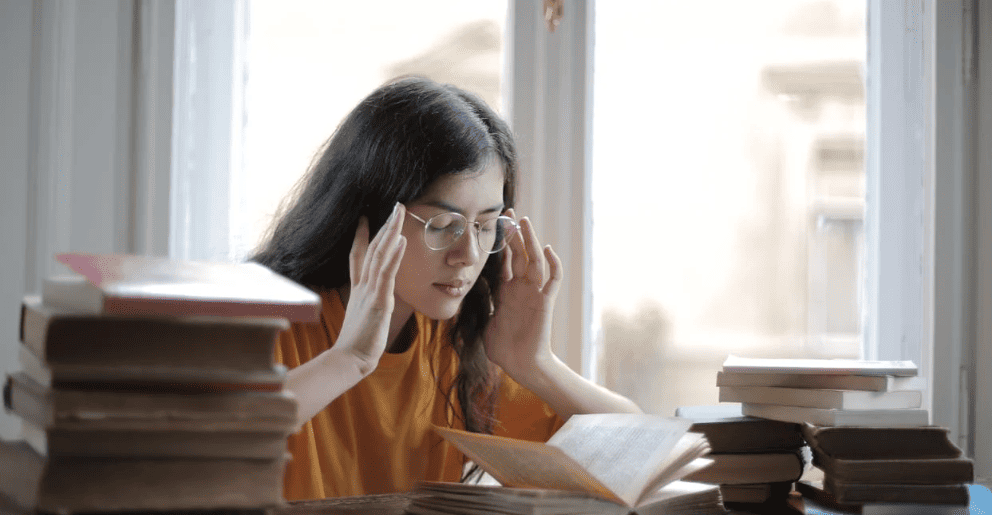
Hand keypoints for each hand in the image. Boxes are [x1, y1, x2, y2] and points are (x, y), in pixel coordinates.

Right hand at [333, 203, 406, 374]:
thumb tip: (371, 306)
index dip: (362, 237)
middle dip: (384, 226)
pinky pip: (387, 274)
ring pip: (380, 255)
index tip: (365, 219)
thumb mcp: (362, 320)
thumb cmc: (357, 345)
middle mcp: (363, 286)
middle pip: (373, 249)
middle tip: (395, 206)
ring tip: (399, 212)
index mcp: (359, 289)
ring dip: (390, 232)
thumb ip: (367, 307)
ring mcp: (370, 291)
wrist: (349, 360)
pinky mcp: (379, 301)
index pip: (358, 257)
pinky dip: (394, 255)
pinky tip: (401, 240)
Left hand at [483, 209, 562, 378]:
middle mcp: (522, 288)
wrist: (520, 365)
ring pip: (535, 260)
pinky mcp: (545, 303)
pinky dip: (553, 265)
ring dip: (531, 241)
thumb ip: (480, 303)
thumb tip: (463, 292)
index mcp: (507, 291)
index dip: (501, 242)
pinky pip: (553, 280)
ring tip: (524, 222)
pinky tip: (547, 250)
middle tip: (509, 213)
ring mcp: (534, 293)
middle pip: (520, 254)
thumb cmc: (504, 347)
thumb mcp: (485, 320)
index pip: (505, 260)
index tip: (495, 223)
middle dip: (515, 233)